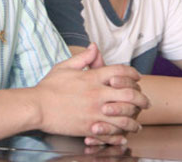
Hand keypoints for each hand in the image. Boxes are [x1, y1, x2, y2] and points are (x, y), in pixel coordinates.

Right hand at [32, 43, 149, 143]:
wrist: (36, 107)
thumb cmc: (48, 87)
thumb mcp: (65, 66)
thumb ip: (83, 57)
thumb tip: (94, 47)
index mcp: (92, 78)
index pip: (121, 72)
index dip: (133, 74)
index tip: (137, 78)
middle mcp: (97, 94)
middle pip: (129, 95)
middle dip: (141, 99)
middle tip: (146, 103)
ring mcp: (94, 112)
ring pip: (123, 116)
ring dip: (134, 119)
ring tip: (138, 122)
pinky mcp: (89, 128)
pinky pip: (110, 132)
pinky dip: (120, 135)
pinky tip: (124, 135)